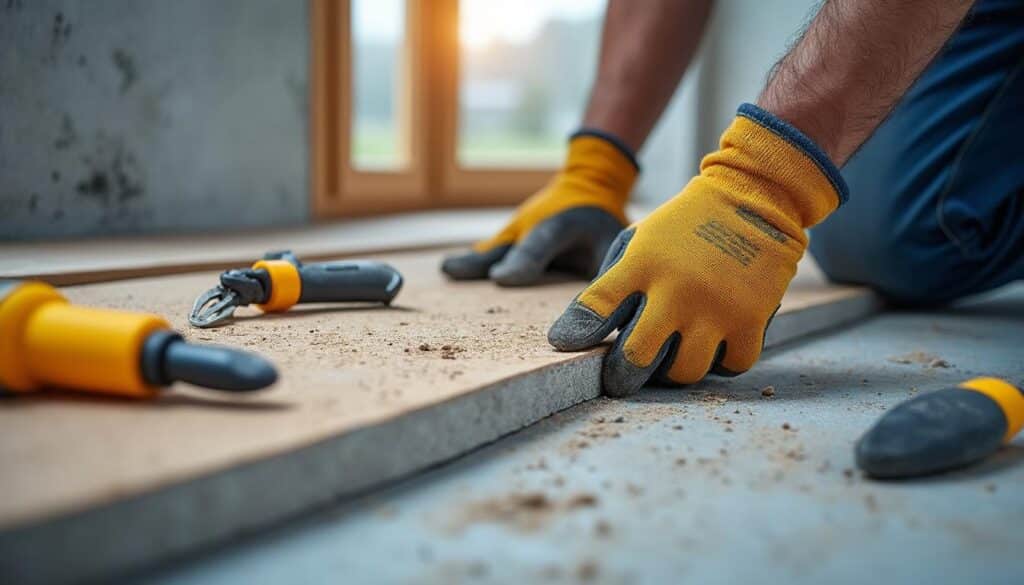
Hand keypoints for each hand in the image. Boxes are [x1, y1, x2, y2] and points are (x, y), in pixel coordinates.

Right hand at [441, 132, 636, 285]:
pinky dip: (470, 262)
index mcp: (561, 223)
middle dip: (481, 261)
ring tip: (447, 269)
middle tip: (451, 270)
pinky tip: (449, 272)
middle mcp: (532, 223)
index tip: (500, 278)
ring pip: (490, 247)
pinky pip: (487, 250)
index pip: (539, 242)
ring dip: (469, 261)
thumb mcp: (612, 239)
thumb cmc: (600, 218)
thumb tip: (605, 305)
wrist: (586, 181)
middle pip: (503, 245)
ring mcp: (515, 228)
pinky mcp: (507, 236)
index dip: (521, 260)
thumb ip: (604, 268)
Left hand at [548, 104, 847, 395]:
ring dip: (674, 370)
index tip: (565, 343)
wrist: (755, 197)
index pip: (597, 306)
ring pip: (684, 372)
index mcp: (642, 264)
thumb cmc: (685, 226)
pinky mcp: (750, 319)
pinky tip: (714, 343)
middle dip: (621, 376)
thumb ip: (615, 281)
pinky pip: (729, 366)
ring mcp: (715, 307)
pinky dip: (720, 361)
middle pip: (637, 356)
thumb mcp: (640, 239)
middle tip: (619, 381)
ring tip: (672, 353)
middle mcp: (676, 289)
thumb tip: (590, 331)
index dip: (576, 331)